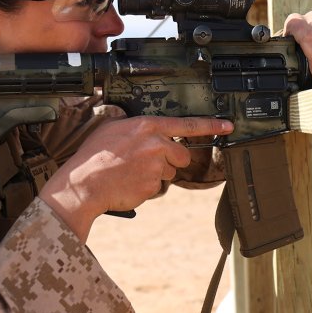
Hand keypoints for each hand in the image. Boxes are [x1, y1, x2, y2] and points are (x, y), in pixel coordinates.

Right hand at [40, 115, 232, 240]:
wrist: (83, 184)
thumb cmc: (93, 156)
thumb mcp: (113, 129)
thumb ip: (137, 127)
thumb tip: (150, 131)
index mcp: (147, 127)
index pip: (187, 124)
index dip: (211, 125)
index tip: (228, 125)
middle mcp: (156, 145)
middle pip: (181, 155)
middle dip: (171, 161)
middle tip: (145, 162)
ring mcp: (156, 168)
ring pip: (168, 173)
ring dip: (154, 174)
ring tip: (129, 172)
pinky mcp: (153, 187)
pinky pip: (157, 188)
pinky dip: (145, 187)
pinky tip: (127, 183)